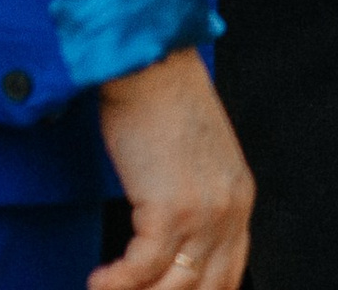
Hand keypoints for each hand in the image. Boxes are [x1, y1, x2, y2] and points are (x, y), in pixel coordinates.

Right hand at [91, 47, 251, 289]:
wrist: (153, 68)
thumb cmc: (166, 106)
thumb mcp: (198, 160)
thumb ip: (199, 201)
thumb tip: (173, 247)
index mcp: (239, 197)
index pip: (230, 273)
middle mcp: (229, 209)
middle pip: (205, 287)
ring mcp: (202, 212)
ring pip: (172, 288)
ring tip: (108, 288)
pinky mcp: (169, 209)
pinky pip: (140, 271)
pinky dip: (115, 283)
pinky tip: (99, 279)